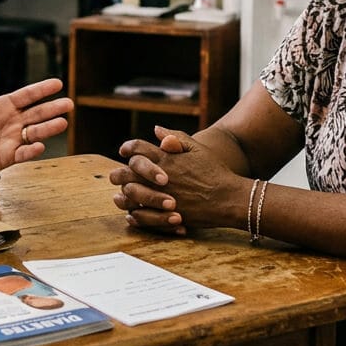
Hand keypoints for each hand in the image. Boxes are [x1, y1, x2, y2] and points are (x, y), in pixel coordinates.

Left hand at [0, 60, 71, 175]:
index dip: (42, 89)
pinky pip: (24, 153)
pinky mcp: (9, 156)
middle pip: (37, 113)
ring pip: (35, 132)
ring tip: (62, 123)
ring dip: (49, 128)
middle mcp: (13, 121)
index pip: (27, 95)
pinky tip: (39, 145)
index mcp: (6, 105)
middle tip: (68, 104)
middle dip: (53, 108)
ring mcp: (13, 138)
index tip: (57, 83)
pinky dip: (32, 150)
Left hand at [110, 126, 249, 232]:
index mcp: (166, 158)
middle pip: (126, 173)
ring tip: (119, 196)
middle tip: (116, 175)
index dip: (128, 148)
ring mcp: (161, 196)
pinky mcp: (166, 215)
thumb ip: (176, 138)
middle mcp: (160, 176)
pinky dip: (133, 215)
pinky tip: (132, 214)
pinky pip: (141, 216)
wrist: (229, 198)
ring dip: (122, 195)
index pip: (137, 148)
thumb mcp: (198, 149)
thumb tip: (156, 129)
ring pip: (130, 195)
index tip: (124, 151)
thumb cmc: (215, 172)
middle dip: (118, 173)